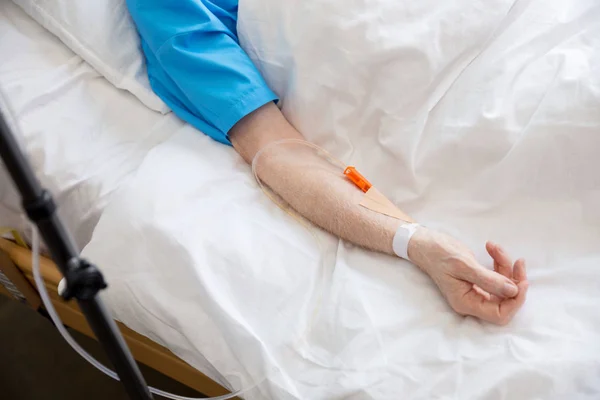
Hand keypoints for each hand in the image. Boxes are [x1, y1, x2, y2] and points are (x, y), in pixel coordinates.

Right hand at [407, 228, 528, 324]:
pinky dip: (498, 262)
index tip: (522, 281)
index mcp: (467, 303)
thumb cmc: (439, 254)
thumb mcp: (464, 265)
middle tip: (518, 262)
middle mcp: (472, 301)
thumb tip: (514, 291)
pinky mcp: (477, 281)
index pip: (499, 314)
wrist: (424, 243)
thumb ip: (489, 280)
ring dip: (506, 267)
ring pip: (502, 286)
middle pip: (505, 301)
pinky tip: (492, 247)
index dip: (515, 301)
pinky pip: (496, 276)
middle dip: (514, 281)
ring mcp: (475, 291)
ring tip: (495, 248)